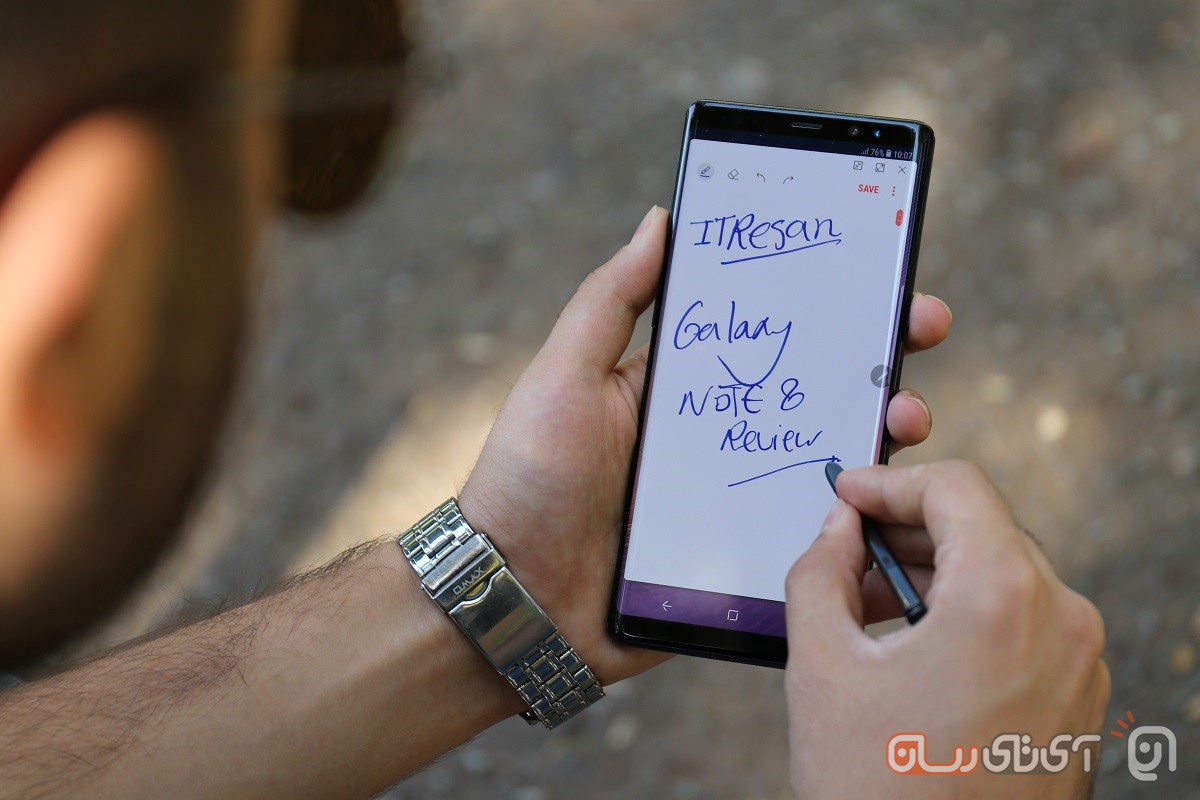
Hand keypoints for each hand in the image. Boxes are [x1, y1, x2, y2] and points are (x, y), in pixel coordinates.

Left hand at [460, 206, 951, 683]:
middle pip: (814, 396)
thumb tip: (662, 218)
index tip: (883, 280)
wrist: (512, 599)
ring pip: (828, 468)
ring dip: (880, 439)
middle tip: (919, 334)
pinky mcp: (744, 566)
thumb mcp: (565, 375)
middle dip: (875, 362)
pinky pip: (813, 545)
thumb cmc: (528, 478)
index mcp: (682, 391)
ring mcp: (735, 504)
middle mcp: (717, 441)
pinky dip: (858, 528)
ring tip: (906, 421)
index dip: (827, 307)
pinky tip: (894, 512)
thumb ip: (613, 300)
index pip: (769, 337)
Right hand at [785, 462, 1109, 799]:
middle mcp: (1062, 620)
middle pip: (983, 529)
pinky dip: (968, 614)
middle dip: (907, 532)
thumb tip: (838, 526)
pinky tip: (912, 649)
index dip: (890, 481)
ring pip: (1004, 575)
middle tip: (846, 555)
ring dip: (936, 574)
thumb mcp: (823, 665)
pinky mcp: (1079, 700)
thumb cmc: (880, 788)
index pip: (955, 488)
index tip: (846, 494)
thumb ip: (820, 570)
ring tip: (870, 610)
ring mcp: (1080, 664)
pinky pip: (1023, 622)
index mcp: (1005, 596)